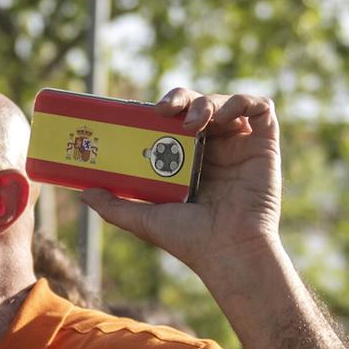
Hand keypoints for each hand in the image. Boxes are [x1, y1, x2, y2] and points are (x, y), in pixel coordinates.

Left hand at [81, 88, 281, 280]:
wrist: (228, 252)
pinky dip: (242, 101)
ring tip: (194, 121)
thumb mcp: (144, 219)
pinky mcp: (265, 145)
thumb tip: (83, 193)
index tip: (145, 110)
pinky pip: (260, 107)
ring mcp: (241, 145)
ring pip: (225, 101)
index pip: (175, 120)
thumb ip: (115, 205)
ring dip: (206, 101)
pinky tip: (223, 118)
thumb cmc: (190, 240)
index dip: (163, 107)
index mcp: (189, 159)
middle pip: (198, 104)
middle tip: (163, 109)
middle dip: (180, 97)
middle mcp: (216, 148)